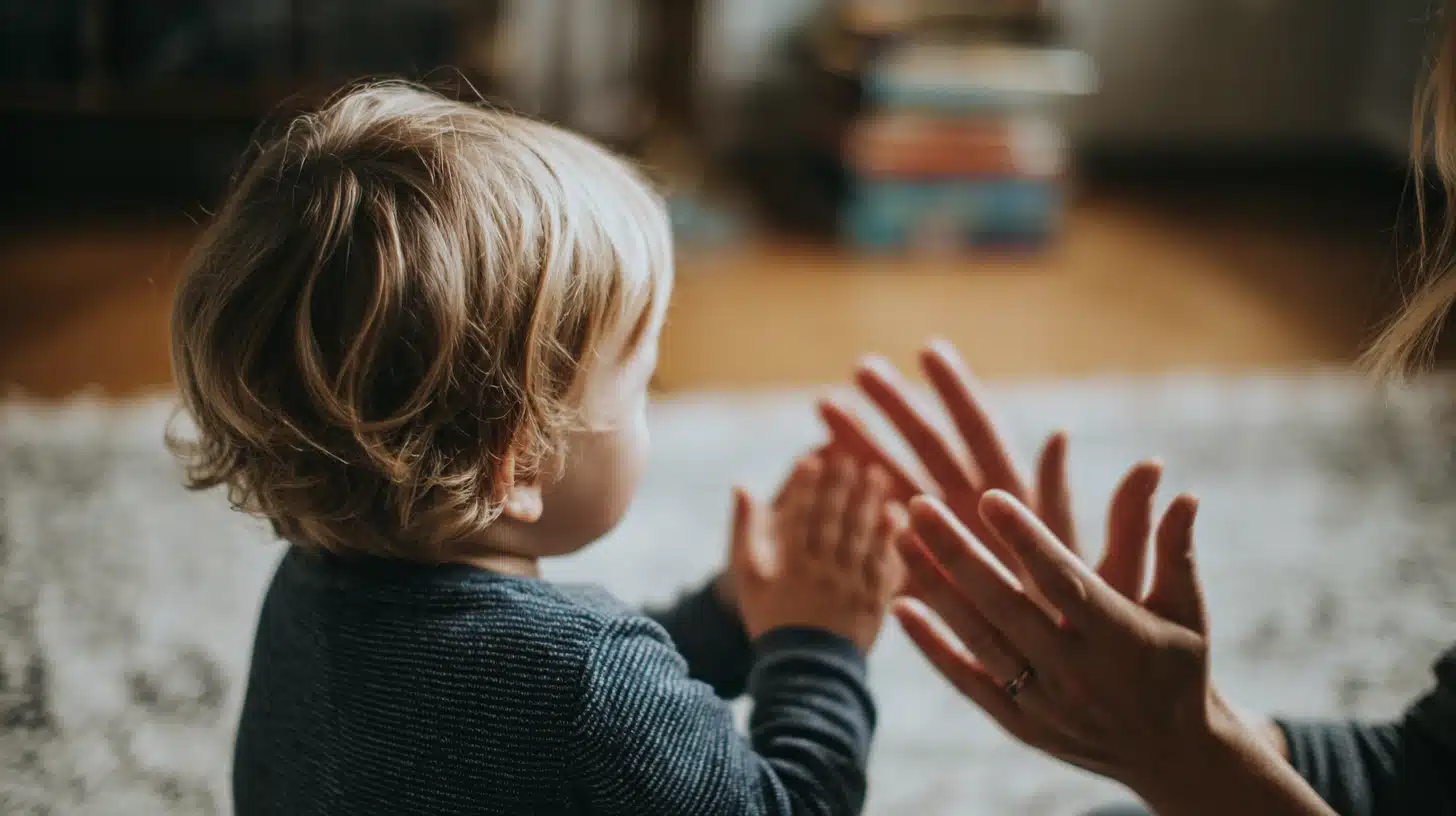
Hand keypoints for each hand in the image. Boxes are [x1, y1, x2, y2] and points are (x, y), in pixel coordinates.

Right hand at [730, 455, 906, 651]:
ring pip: (862, 537)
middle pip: (834, 521)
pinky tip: (896, 515)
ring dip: (869, 503)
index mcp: (790, 566)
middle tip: (850, 458)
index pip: (800, 517)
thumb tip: (742, 485)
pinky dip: (890, 538)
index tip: (812, 459)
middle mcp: (823, 573)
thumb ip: (745, 529)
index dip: (806, 486)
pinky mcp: (874, 601)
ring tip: (876, 475)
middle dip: (842, 486)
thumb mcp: (749, 577)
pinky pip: (884, 564)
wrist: (805, 671)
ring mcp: (851, 587)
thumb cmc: (771, 619)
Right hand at [818, 340, 1164, 605]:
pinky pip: (882, 526)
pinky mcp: (923, 571)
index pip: (982, 434)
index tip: (929, 349)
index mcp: (1019, 506)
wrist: (1073, 691)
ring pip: (897, 479)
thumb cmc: (1101, 634)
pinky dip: (855, 496)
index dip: (957, 392)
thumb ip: (1129, 526)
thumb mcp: (1118, 581)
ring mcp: (947, 540)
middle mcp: (979, 513)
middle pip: (931, 446)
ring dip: (863, 443)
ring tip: (823, 406)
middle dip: (896, 405)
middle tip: (862, 366)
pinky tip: (821, 469)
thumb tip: (1152, 469)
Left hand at [894, 493, 1331, 814]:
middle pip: (1005, 603)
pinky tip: (900, 606)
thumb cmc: (1179, 667)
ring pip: (979, 637)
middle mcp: (1077, 670)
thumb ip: (1175, 551)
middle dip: (958, 552)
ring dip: (935, 587)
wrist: (1171, 756)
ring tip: (900, 537)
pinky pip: (968, 679)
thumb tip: (1186, 493)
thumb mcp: (1188, 612)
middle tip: (919, 505)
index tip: (989, 496)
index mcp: (1120, 635)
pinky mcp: (1021, 723)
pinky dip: (932, 646)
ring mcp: (1045, 700)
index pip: (1064, 579)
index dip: (1026, 539)